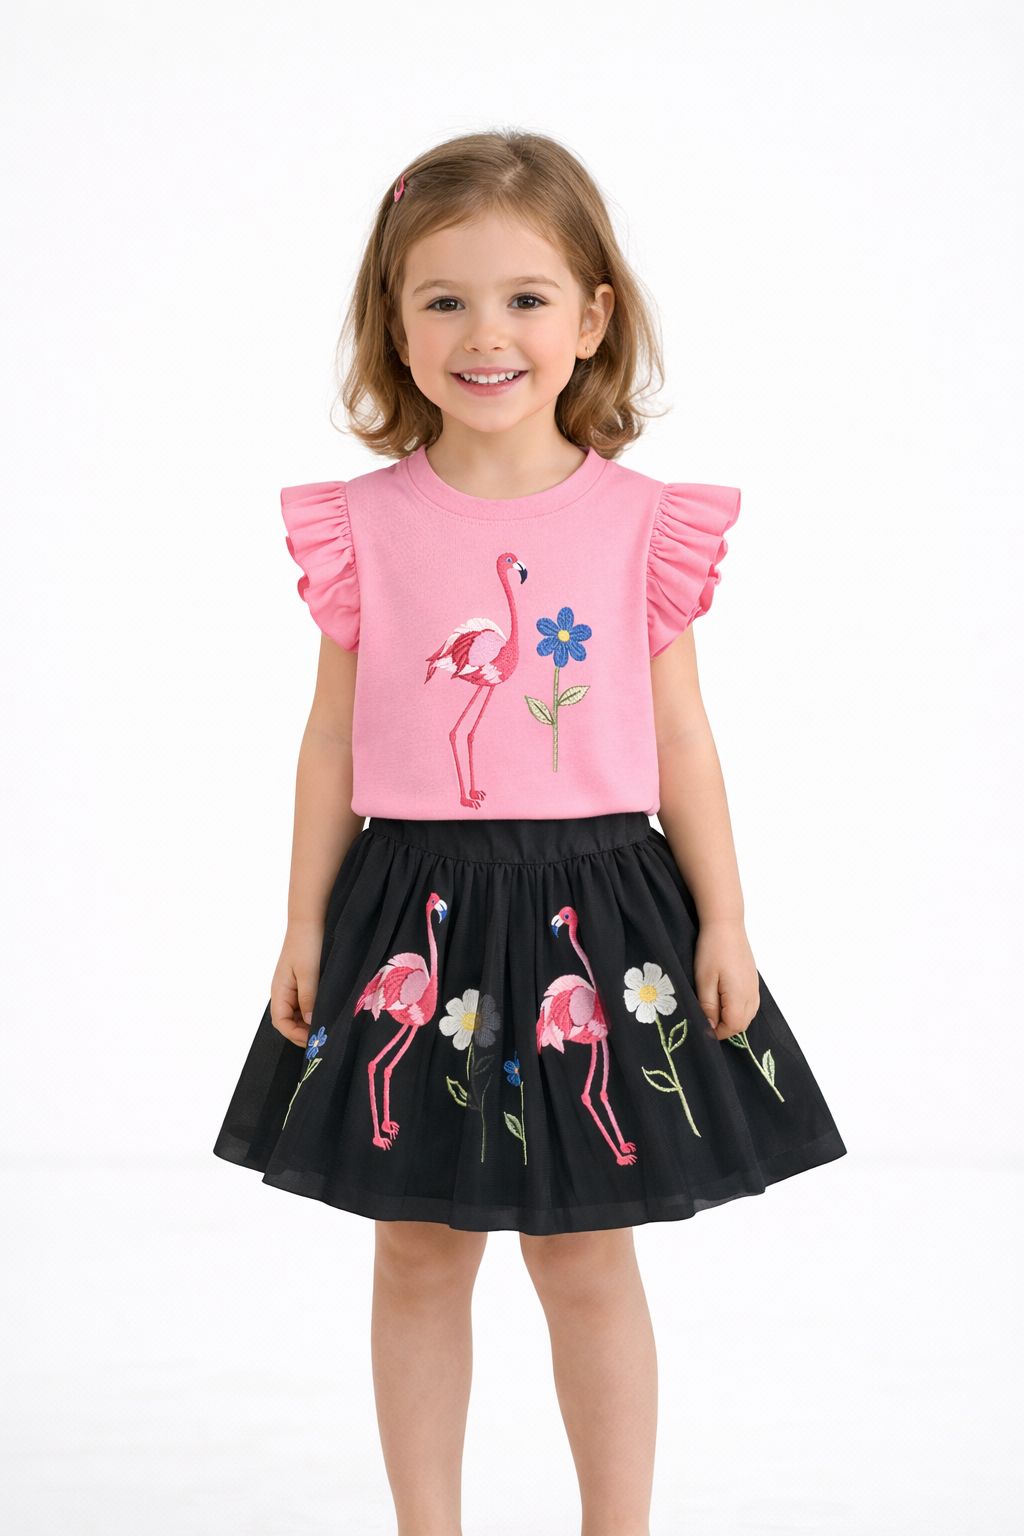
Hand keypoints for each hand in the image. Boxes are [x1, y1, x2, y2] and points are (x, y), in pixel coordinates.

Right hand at [270, 921, 323, 1047]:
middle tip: (324, 1037)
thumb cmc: (307, 943)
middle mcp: (284, 991)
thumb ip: (309, 998)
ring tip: (328, 1026)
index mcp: (279, 990)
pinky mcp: (304, 980)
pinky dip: (315, 1010)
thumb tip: (311, 1023)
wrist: (311, 918)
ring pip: (299, 1013)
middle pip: (289, 1021)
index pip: (281, 1022)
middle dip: (304, 1031)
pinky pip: (306, 1002)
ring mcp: (293, 986)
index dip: (295, 1035)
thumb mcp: (309, 973)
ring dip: (310, 1022)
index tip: (314, 1040)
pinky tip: (329, 1010)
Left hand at [694, 918, 760, 1040]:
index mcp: (740, 996)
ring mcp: (755, 987)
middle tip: (706, 1021)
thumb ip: (708, 1007)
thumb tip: (709, 1028)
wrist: (726, 924)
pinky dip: (739, 1010)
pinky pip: (750, 1005)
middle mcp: (752, 995)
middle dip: (725, 1028)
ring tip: (713, 1011)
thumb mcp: (704, 981)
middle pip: (742, 1024)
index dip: (717, 1033)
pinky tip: (724, 1001)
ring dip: (732, 1020)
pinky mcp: (753, 981)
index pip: (733, 1027)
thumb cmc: (712, 950)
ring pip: (748, 1016)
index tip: (702, 1029)